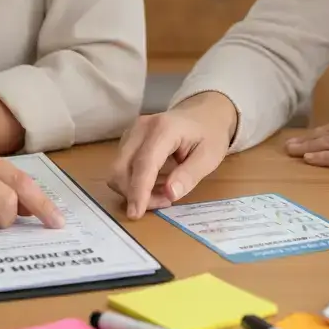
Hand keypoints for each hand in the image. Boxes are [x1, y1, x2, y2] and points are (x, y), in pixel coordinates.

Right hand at [108, 92, 236, 218]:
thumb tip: (170, 194)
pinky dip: (133, 182)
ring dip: (134, 189)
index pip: (144, 163)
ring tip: (162, 192)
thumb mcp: (210, 157)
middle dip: (135, 193)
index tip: (136, 214)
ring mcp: (132, 131)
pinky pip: (122, 166)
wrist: (203, 113)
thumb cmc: (209, 134)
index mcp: (164, 129)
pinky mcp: (128, 138)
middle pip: (121, 168)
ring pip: (118, 169)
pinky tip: (154, 183)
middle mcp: (141, 127)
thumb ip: (190, 175)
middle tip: (164, 202)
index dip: (138, 191)